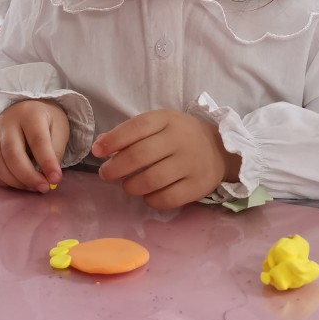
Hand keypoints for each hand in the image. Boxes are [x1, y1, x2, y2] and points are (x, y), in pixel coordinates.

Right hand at [0, 100, 69, 192]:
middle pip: (12, 153)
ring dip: (16, 181)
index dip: (46, 162)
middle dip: (28, 176)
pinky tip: (19, 184)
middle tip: (43, 188)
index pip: (37, 141)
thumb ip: (55, 153)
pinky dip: (4, 181)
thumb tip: (50, 178)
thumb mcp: (59, 130)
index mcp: (29, 114)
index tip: (56, 179)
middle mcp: (6, 122)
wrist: (28, 109)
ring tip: (33, 187)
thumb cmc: (46, 121)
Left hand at [92, 109, 239, 209]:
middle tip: (106, 174)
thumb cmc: (180, 136)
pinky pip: (167, 199)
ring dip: (131, 186)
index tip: (97, 151)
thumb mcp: (159, 124)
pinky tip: (147, 196)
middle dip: (115, 168)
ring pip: (151, 180)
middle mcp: (180, 139)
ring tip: (128, 185)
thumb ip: (130, 133)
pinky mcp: (198, 186)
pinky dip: (151, 200)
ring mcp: (191, 163)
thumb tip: (100, 145)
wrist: (220, 149)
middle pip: (140, 155)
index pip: (136, 127)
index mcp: (168, 119)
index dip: (113, 140)